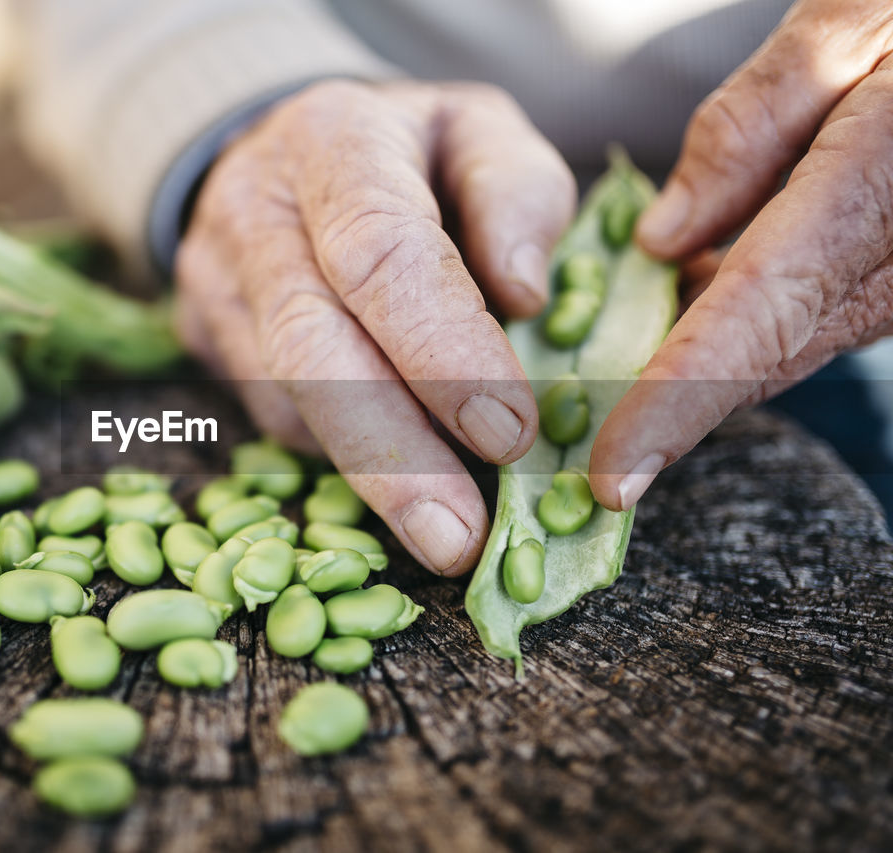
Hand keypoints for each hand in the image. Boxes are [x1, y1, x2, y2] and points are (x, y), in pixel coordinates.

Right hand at [174, 79, 574, 574]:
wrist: (285, 150)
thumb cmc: (408, 152)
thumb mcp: (480, 134)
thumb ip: (518, 193)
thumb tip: (525, 293)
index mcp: (333, 140)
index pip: (378, 253)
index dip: (443, 351)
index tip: (511, 432)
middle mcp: (256, 210)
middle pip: (310, 346)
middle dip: (392, 452)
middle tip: (460, 538)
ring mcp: (213, 280)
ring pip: (283, 399)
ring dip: (371, 475)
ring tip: (448, 529)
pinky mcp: (202, 338)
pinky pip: (271, 417)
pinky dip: (341, 457)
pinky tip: (401, 473)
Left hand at [591, 0, 892, 509]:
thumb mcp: (846, 29)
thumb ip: (749, 130)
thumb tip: (662, 238)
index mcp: (867, 197)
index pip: (751, 324)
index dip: (676, 408)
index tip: (616, 476)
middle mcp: (890, 267)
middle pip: (757, 357)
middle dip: (665, 406)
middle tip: (576, 437)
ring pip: (778, 346)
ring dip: (694, 365)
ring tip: (607, 370)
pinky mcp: (891, 279)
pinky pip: (802, 317)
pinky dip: (734, 322)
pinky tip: (681, 295)